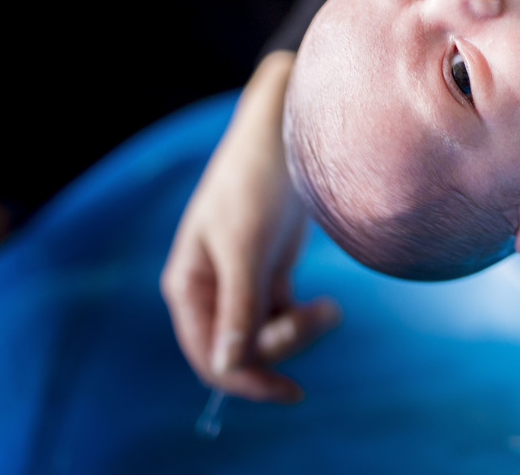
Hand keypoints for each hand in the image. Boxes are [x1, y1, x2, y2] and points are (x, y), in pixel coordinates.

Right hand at [161, 52, 340, 401]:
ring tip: (331, 309)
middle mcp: (210, 288)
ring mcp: (241, 280)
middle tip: (323, 317)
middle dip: (282, 345)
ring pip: (266, 335)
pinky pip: (283, 315)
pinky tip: (329, 308)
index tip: (291, 390)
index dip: (246, 379)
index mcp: (187, 284)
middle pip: (241, 349)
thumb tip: (226, 365)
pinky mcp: (270, 269)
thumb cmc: (257, 179)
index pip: (208, 354)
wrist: (287, 129)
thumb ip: (238, 306)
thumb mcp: (246, 245)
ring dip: (298, 332)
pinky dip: (305, 319)